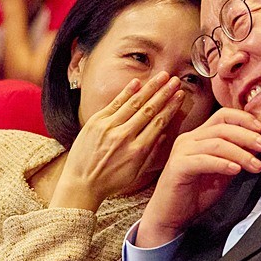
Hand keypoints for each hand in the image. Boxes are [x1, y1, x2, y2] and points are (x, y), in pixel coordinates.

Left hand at [49, 72, 188, 211]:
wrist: (81, 184)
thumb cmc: (110, 181)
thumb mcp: (136, 173)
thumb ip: (151, 153)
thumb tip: (165, 134)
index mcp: (138, 151)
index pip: (159, 123)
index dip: (171, 107)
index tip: (179, 96)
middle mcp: (125, 137)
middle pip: (149, 110)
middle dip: (164, 93)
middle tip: (175, 81)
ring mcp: (109, 128)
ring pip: (134, 103)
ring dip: (150, 88)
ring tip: (162, 76)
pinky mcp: (96, 122)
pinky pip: (114, 104)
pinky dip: (127, 92)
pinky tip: (138, 82)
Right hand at [134, 108, 260, 247]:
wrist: (171, 216)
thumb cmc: (195, 195)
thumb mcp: (222, 173)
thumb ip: (236, 158)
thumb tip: (257, 146)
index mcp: (199, 137)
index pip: (223, 116)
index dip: (244, 119)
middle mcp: (189, 139)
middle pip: (222, 128)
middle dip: (248, 136)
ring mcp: (182, 151)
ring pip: (216, 143)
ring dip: (240, 153)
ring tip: (256, 165)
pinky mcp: (178, 167)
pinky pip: (204, 160)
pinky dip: (222, 164)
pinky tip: (236, 170)